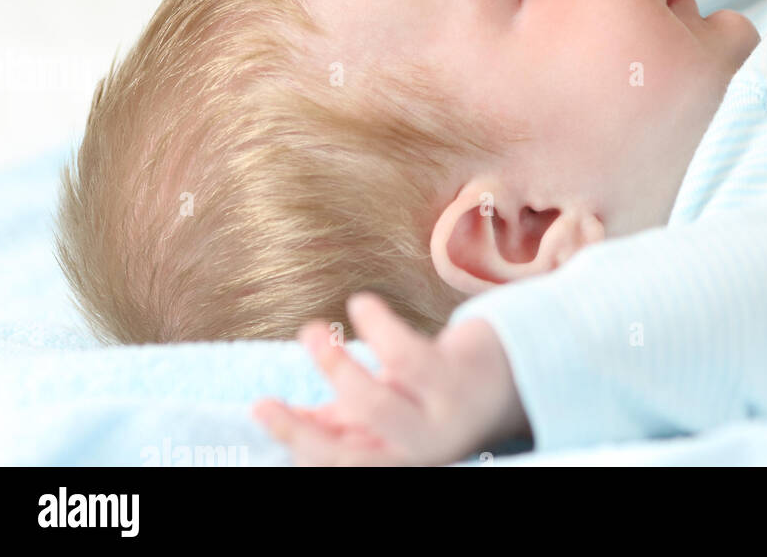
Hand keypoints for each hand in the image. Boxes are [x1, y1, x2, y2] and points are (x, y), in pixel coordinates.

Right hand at [252, 292, 528, 465]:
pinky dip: (378, 327)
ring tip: (312, 330)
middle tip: (284, 371)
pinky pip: (408, 356)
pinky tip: (360, 303)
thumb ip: (338, 419)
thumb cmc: (432, 393)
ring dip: (336, 366)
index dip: (294, 438)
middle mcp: (417, 449)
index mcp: (394, 459)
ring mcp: (439, 418)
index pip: (336, 463)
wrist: (507, 369)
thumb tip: (278, 418)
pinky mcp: (456, 379)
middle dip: (307, 417)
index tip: (259, 406)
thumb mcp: (384, 413)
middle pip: (352, 450)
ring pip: (377, 405)